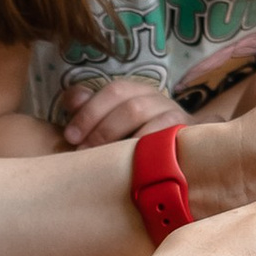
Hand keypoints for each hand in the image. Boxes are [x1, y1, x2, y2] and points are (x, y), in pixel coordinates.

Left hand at [63, 75, 187, 148]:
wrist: (176, 154)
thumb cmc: (132, 137)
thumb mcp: (109, 120)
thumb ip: (89, 108)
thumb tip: (74, 100)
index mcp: (137, 91)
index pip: (115, 91)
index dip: (90, 111)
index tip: (70, 136)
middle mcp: (157, 98)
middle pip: (130, 107)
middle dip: (102, 129)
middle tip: (84, 151)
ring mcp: (174, 114)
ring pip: (147, 119)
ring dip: (120, 140)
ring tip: (104, 160)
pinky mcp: (185, 134)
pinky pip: (166, 138)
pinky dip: (146, 149)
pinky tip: (131, 164)